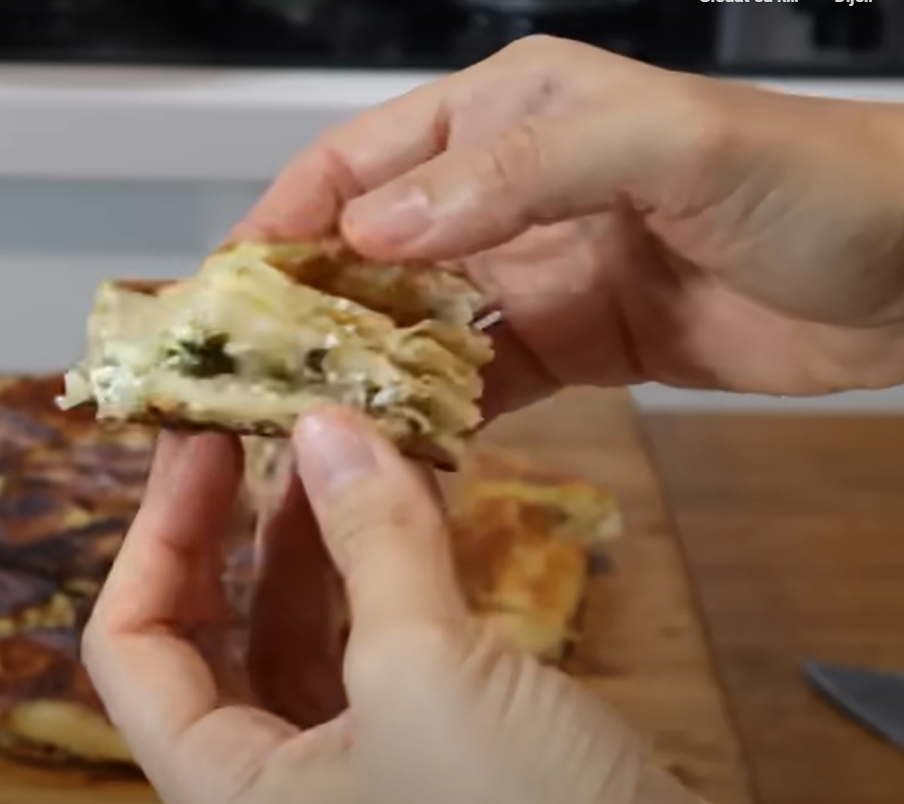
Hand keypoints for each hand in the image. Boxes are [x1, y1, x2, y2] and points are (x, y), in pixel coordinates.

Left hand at [81, 415, 781, 803]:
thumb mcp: (427, 670)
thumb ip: (368, 539)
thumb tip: (323, 425)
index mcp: (222, 796)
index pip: (128, 647)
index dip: (157, 534)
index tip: (202, 440)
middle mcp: (267, 798)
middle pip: (210, 639)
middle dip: (232, 530)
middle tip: (258, 424)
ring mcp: (349, 787)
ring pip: (300, 641)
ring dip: (316, 544)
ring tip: (339, 444)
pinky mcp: (429, 771)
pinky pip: (377, 658)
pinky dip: (386, 581)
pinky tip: (413, 506)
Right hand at [235, 37, 903, 415]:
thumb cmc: (812, 181)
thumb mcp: (664, 150)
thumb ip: (515, 179)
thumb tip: (370, 233)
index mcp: (506, 114)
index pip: (360, 162)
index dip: (285, 221)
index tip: (226, 294)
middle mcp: (503, 189)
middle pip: (371, 251)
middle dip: (307, 310)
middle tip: (248, 382)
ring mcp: (536, 271)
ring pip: (416, 325)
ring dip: (363, 374)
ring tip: (304, 432)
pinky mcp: (575, 345)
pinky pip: (482, 384)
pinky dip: (438, 419)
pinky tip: (398, 456)